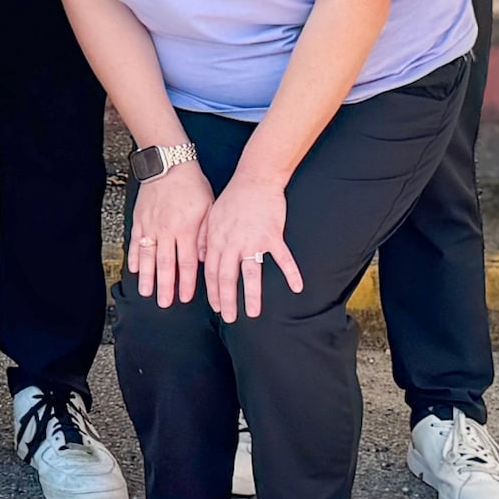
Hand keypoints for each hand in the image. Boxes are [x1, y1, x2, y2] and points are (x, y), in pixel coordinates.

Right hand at [128, 158, 214, 308]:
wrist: (168, 164)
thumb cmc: (192, 185)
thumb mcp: (209, 208)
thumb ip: (206, 235)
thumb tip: (206, 257)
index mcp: (186, 229)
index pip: (187, 262)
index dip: (187, 282)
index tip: (185, 297)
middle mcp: (166, 230)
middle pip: (165, 264)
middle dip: (164, 286)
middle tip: (163, 303)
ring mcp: (150, 226)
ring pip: (148, 256)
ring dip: (147, 276)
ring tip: (145, 292)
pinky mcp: (140, 219)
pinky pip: (136, 241)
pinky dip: (135, 256)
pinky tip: (134, 269)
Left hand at [202, 173, 300, 322]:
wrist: (255, 179)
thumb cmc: (233, 198)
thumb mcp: (211, 216)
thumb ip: (205, 239)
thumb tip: (201, 259)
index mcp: (216, 240)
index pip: (212, 272)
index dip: (213, 291)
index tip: (216, 307)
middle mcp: (232, 243)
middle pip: (227, 277)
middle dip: (226, 301)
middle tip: (229, 318)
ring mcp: (252, 240)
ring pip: (251, 273)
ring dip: (251, 295)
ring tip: (253, 313)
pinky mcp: (272, 235)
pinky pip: (282, 258)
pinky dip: (291, 273)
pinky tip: (297, 287)